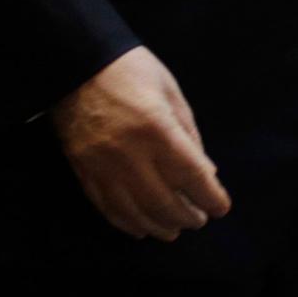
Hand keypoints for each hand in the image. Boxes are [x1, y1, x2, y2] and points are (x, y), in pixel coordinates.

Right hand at [50, 46, 231, 241]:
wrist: (76, 66)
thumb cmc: (132, 71)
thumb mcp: (171, 93)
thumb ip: (190, 134)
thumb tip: (207, 171)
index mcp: (158, 130)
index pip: (191, 176)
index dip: (209, 197)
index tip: (221, 208)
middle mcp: (130, 155)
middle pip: (163, 201)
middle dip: (186, 216)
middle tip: (199, 220)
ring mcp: (102, 168)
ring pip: (134, 212)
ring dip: (158, 225)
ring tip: (174, 230)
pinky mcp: (83, 172)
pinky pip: (106, 207)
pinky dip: (126, 222)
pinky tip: (140, 227)